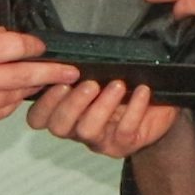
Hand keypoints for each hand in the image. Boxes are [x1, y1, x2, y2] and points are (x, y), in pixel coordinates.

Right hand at [0, 28, 76, 141]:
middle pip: (26, 75)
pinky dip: (7, 106)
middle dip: (53, 72)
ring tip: (43, 85)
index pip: (15, 47)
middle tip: (72, 72)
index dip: (33, 45)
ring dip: (29, 90)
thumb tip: (0, 40)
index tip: (43, 46)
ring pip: (14, 98)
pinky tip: (10, 100)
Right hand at [26, 78, 180, 157]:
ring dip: (102, 105)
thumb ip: (81, 70)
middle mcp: (76, 129)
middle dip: (72, 103)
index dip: (44, 103)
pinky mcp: (124, 144)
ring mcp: (99, 140)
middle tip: (90, 83)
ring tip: (118, 85)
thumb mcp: (99, 76)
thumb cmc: (122, 91)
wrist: (155, 112)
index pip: (38, 117)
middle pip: (59, 126)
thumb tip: (72, 50)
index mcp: (65, 112)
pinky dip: (135, 108)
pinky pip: (125, 130)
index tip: (60, 81)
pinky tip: (142, 91)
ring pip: (88, 130)